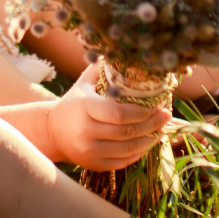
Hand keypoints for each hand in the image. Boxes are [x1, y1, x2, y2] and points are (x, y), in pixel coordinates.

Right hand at [44, 63, 171, 171]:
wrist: (52, 132)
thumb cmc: (74, 103)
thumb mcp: (85, 82)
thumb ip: (103, 68)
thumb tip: (126, 52)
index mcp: (84, 108)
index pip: (118, 113)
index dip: (142, 112)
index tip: (158, 106)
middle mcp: (85, 132)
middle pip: (126, 132)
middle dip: (151, 124)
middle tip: (166, 116)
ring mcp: (89, 151)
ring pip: (127, 149)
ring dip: (149, 140)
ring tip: (161, 129)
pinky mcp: (94, 164)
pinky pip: (122, 162)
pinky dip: (139, 153)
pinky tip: (148, 142)